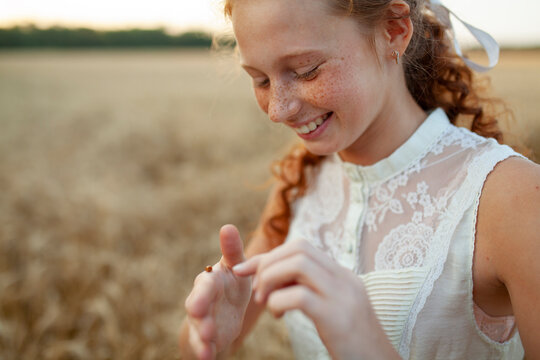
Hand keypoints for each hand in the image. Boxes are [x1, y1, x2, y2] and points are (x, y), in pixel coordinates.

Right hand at [184, 225, 251, 359]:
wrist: (228, 312)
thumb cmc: (232, 284)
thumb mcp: (235, 267)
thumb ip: (232, 251)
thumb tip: (227, 226)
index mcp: (210, 281)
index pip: (205, 285)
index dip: (202, 293)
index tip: (201, 301)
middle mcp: (201, 301)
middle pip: (195, 305)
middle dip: (197, 310)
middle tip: (199, 315)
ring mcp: (202, 321)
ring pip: (199, 327)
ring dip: (202, 334)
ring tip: (208, 342)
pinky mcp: (207, 339)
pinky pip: (202, 346)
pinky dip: (204, 352)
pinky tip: (207, 356)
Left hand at [233, 240, 399, 359]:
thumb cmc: (351, 342)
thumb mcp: (332, 307)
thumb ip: (312, 289)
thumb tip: (279, 277)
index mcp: (341, 275)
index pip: (300, 247)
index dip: (268, 256)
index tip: (245, 269)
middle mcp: (344, 279)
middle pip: (298, 247)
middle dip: (267, 263)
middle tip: (257, 290)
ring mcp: (342, 296)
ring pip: (298, 264)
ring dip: (270, 279)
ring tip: (264, 301)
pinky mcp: (337, 318)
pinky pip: (299, 296)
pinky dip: (278, 301)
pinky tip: (278, 315)